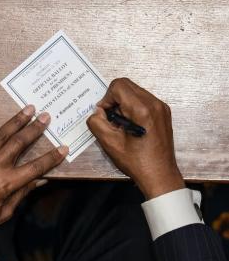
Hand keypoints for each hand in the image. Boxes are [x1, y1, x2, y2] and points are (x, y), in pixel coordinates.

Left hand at [0, 99, 67, 251]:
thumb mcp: (5, 212)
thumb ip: (22, 193)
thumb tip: (40, 180)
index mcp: (5, 184)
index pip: (35, 167)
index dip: (51, 158)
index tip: (63, 148)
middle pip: (19, 144)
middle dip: (35, 129)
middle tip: (46, 117)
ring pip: (1, 135)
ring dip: (16, 120)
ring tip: (28, 109)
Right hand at [87, 78, 184, 199]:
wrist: (159, 174)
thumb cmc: (136, 161)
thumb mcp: (109, 143)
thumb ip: (97, 122)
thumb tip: (97, 111)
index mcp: (142, 109)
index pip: (118, 86)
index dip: (106, 98)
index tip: (105, 115)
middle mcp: (154, 103)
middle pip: (127, 85)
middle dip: (114, 99)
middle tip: (111, 119)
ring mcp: (161, 107)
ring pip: (135, 92)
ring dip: (123, 103)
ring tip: (121, 124)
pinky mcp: (164, 113)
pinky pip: (144, 100)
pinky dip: (133, 107)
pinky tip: (131, 125)